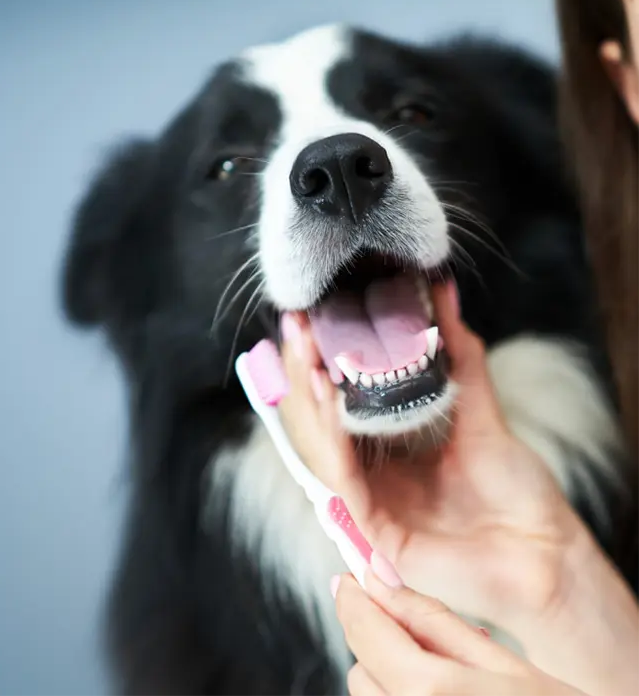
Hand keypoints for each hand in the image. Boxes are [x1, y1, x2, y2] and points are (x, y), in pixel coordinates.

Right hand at [278, 281, 638, 694]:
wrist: (545, 549)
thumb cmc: (515, 489)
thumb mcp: (480, 410)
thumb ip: (459, 355)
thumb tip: (444, 293)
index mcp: (389, 449)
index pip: (341, 399)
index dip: (324, 358)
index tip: (315, 317)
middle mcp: (372, 474)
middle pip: (322, 419)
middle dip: (305, 371)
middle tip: (299, 326)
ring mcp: (370, 502)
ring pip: (325, 447)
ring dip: (311, 401)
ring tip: (308, 357)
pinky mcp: (376, 532)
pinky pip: (345, 482)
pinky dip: (333, 441)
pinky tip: (329, 403)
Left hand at [334, 567, 587, 695]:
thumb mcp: (501, 662)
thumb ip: (432, 620)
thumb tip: (380, 580)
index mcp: (429, 691)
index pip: (365, 632)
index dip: (352, 599)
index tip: (349, 578)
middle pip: (362, 667)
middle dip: (379, 637)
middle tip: (417, 624)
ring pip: (371, 694)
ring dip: (388, 670)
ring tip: (442, 666)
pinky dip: (400, 694)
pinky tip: (443, 692)